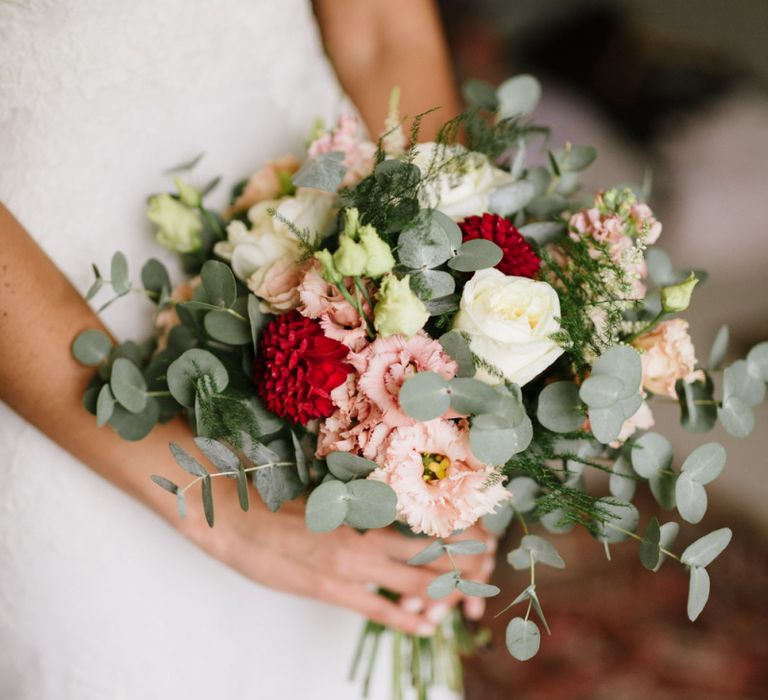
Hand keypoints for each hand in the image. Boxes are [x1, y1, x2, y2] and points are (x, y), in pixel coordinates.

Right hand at [182, 478, 495, 634]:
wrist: (235, 515)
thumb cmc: (280, 495)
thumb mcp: (327, 489)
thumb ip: (362, 498)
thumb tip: (392, 498)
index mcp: (369, 503)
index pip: (429, 516)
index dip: (462, 531)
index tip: (484, 536)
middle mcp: (368, 532)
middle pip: (433, 551)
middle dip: (465, 565)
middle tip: (486, 571)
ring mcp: (352, 563)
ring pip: (415, 582)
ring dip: (444, 595)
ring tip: (464, 603)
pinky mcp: (331, 589)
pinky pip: (380, 610)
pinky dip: (407, 619)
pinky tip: (425, 626)